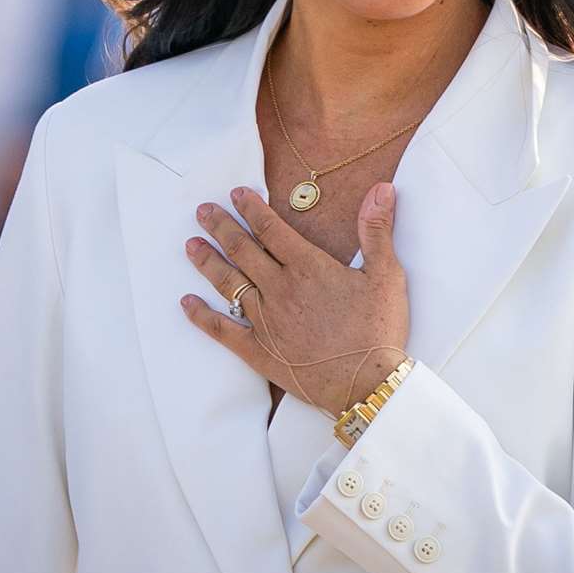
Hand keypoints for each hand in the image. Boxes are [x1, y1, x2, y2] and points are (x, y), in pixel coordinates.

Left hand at [181, 183, 410, 417]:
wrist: (366, 384)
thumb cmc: (378, 329)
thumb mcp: (386, 274)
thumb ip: (377, 229)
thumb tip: (382, 188)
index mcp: (307, 267)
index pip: (271, 229)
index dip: (251, 208)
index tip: (235, 194)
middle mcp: (279, 288)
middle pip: (242, 250)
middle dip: (220, 227)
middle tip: (202, 211)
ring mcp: (265, 320)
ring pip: (228, 283)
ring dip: (207, 261)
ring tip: (191, 245)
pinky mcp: (258, 350)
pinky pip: (222, 329)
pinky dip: (201, 315)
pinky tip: (186, 302)